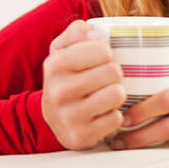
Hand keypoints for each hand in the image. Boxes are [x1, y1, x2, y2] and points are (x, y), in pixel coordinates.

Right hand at [41, 20, 126, 150]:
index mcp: (55, 64)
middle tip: (105, 79)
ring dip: (117, 94)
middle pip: (114, 71)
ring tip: (106, 95)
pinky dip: (113, 115)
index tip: (100, 60)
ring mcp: (69, 116)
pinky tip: (102, 113)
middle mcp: (59, 90)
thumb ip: (77, 31)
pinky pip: (116, 119)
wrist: (51, 118)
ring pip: (117, 95)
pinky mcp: (81, 136)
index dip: (107, 53)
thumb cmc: (65, 77)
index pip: (102, 49)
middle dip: (114, 74)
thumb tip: (96, 34)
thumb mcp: (63, 49)